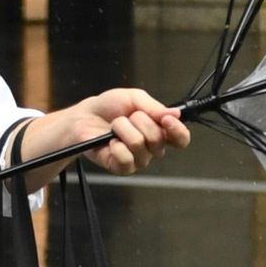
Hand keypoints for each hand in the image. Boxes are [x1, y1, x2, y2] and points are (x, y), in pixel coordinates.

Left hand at [34, 88, 189, 176]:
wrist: (85, 116)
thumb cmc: (109, 107)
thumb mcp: (134, 98)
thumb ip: (155, 107)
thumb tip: (176, 114)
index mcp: (159, 130)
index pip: (181, 139)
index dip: (177, 130)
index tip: (166, 119)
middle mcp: (152, 147)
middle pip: (158, 139)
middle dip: (139, 121)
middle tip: (127, 116)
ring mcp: (138, 159)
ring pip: (139, 145)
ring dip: (123, 129)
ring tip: (115, 127)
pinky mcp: (122, 167)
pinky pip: (126, 159)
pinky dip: (116, 146)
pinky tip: (110, 142)